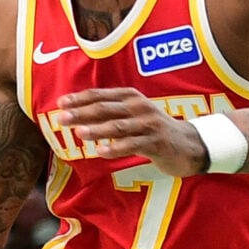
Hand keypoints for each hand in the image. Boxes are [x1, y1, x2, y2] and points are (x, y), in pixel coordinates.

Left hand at [51, 88, 209, 175]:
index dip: (80, 99)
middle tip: (61, 118)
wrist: (189, 144)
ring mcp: (148, 124)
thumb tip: (77, 115)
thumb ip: (109, 113)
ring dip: (97, 129)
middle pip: (105, 109)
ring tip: (79, 133)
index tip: (60, 103)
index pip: (100, 95)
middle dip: (82, 113)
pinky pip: (133, 145)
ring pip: (118, 126)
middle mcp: (138, 107)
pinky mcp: (156, 142)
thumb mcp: (132, 115)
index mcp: (130, 97)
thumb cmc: (152, 129)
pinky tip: (101, 152)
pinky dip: (116, 148)